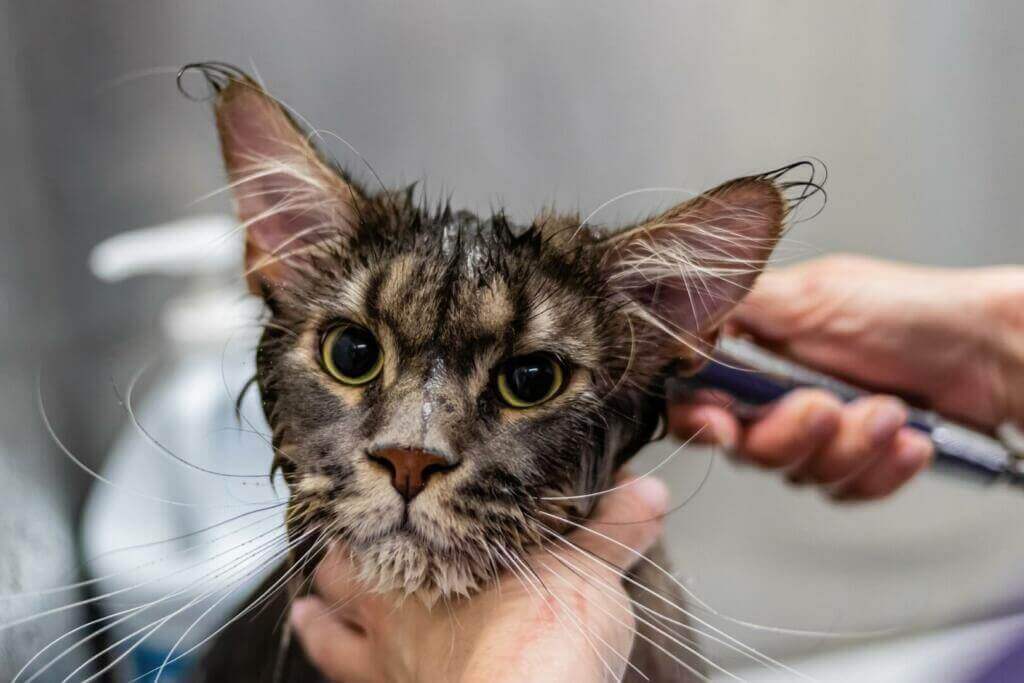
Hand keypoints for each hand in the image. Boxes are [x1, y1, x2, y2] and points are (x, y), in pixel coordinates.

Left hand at [291, 475, 668, 682]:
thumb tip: (648, 490)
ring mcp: (391, 673)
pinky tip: (341, 672)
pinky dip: (341, 672)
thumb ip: (612, 530)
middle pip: (341, 582)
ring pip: (333, 644)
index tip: (360, 498)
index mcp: (429, 568)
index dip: (364, 517)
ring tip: (305, 614)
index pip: (384, 530)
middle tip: (330, 552)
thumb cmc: (541, 637)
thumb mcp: (586, 572)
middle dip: (335, 567)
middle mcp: (396, 618)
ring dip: (320, 629)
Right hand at [670, 255, 1023, 499]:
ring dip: (849, 447)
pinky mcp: (855, 463)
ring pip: (798, 473)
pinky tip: (908, 440)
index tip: (726, 427)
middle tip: (828, 407)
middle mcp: (774, 393)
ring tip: (890, 412)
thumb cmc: (910, 311)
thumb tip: (668, 314)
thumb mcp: (808, 297)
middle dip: (791, 434)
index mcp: (752, 348)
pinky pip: (846, 491)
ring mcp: (816, 431)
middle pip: (746, 448)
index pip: (696, 398)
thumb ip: (732, 305)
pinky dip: (880, 469)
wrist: (993, 352)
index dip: (703, 421)